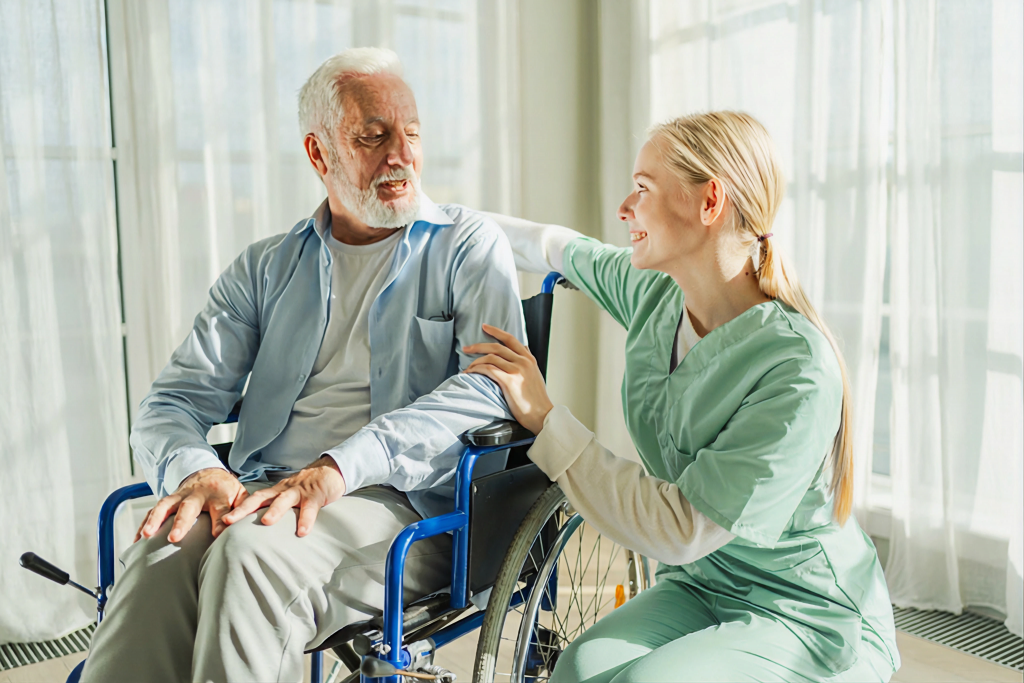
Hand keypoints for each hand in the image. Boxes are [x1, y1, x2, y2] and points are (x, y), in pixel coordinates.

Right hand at [136, 467, 246, 542]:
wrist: (209, 473)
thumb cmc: (226, 490)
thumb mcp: (240, 495)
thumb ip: (243, 509)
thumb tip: (246, 527)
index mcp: (218, 494)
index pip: (220, 509)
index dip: (220, 522)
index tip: (217, 535)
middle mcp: (197, 494)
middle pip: (188, 507)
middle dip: (181, 522)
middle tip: (174, 538)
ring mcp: (180, 496)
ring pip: (165, 505)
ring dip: (155, 520)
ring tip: (146, 536)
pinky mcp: (168, 500)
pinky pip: (152, 511)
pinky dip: (144, 524)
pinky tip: (136, 541)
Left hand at [221, 456, 346, 536]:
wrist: (329, 471)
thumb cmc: (306, 489)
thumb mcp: (288, 497)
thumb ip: (276, 510)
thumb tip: (260, 533)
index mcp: (275, 492)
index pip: (252, 500)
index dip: (237, 509)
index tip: (221, 521)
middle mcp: (283, 490)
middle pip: (260, 498)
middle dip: (243, 509)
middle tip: (229, 521)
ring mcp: (299, 492)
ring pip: (284, 500)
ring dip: (275, 510)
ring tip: (267, 523)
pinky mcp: (315, 495)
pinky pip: (310, 508)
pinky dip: (306, 520)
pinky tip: (302, 532)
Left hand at [463, 323, 553, 433]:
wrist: (541, 414)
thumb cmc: (536, 399)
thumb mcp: (535, 374)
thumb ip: (527, 361)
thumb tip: (523, 349)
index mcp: (529, 359)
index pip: (510, 339)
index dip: (496, 331)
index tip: (485, 327)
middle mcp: (523, 362)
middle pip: (496, 346)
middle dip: (478, 346)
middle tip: (466, 348)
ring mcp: (516, 370)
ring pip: (490, 357)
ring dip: (475, 362)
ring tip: (468, 368)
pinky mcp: (509, 381)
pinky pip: (488, 369)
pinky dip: (477, 370)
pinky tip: (471, 373)